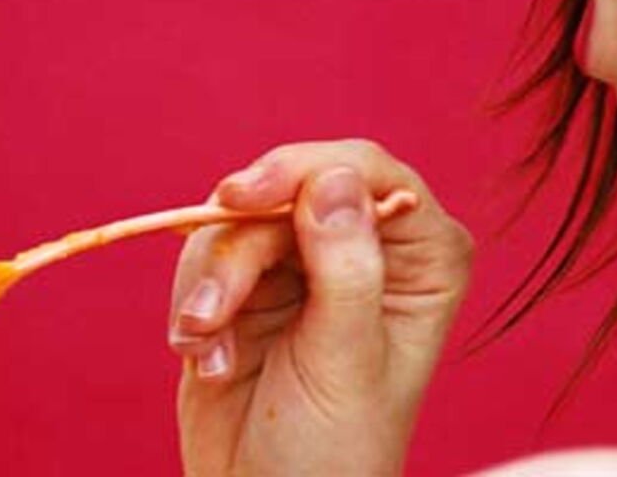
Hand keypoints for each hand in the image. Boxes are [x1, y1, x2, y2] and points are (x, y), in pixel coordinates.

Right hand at [170, 140, 472, 476]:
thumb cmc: (331, 456)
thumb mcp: (346, 363)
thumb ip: (346, 270)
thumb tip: (333, 178)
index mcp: (420, 256)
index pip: (366, 170)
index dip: (302, 170)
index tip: (243, 197)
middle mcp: (365, 243)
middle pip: (287, 188)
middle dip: (238, 251)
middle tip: (209, 314)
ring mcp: (304, 257)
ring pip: (236, 218)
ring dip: (212, 287)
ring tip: (208, 351)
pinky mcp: (250, 276)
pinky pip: (205, 251)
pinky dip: (196, 302)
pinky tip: (206, 356)